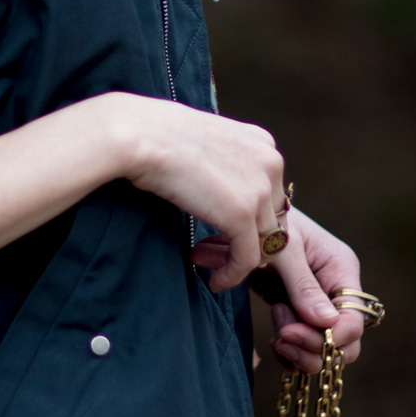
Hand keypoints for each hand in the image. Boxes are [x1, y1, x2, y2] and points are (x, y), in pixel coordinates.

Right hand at [116, 98, 303, 297]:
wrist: (140, 135)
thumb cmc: (157, 134)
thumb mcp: (206, 142)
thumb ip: (225, 163)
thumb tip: (221, 190)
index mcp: (263, 143)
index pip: (272, 194)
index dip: (253, 219)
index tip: (229, 235)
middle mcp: (271, 163)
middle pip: (275, 219)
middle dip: (251, 242)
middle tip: (220, 256)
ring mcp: (259, 189)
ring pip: (266, 242)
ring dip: (240, 261)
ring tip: (215, 269)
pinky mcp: (242, 214)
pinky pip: (247, 259)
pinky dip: (233, 275)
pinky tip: (216, 281)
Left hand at [261, 209, 368, 371]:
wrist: (244, 221)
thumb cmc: (266, 223)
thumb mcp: (283, 248)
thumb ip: (303, 285)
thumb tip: (327, 323)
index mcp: (342, 271)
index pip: (354, 320)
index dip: (330, 338)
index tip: (290, 332)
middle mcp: (337, 292)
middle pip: (346, 343)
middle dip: (313, 349)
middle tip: (281, 335)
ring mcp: (320, 306)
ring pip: (325, 351)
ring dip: (299, 350)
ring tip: (276, 330)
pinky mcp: (301, 315)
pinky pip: (305, 348)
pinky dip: (290, 353)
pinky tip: (275, 341)